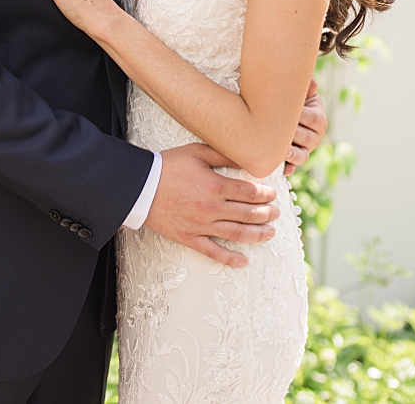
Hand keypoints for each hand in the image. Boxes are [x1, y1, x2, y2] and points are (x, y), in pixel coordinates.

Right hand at [144, 144, 278, 266]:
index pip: (250, 192)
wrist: (138, 186)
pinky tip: (243, 261)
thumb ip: (221, 155)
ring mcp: (202, 225)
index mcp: (216, 186)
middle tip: (276, 212)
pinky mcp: (190, 237)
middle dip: (267, 213)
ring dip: (258, 234)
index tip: (271, 194)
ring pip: (238, 234)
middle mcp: (212, 208)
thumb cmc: (166, 166)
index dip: (265, 194)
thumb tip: (244, 159)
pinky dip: (230, 259)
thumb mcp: (194, 152)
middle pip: (249, 214)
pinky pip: (214, 252)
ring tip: (270, 233)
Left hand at [283, 78, 326, 175]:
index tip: (284, 111)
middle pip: (308, 139)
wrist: (277, 111)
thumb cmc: (287, 98)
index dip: (301, 116)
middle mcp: (314, 137)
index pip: (314, 119)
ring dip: (293, 155)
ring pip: (302, 155)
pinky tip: (283, 170)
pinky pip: (293, 166)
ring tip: (283, 152)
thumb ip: (305, 87)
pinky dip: (289, 168)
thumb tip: (312, 83)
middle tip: (277, 130)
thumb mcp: (298, 91)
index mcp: (318, 119)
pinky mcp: (293, 158)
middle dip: (294, 134)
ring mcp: (305, 149)